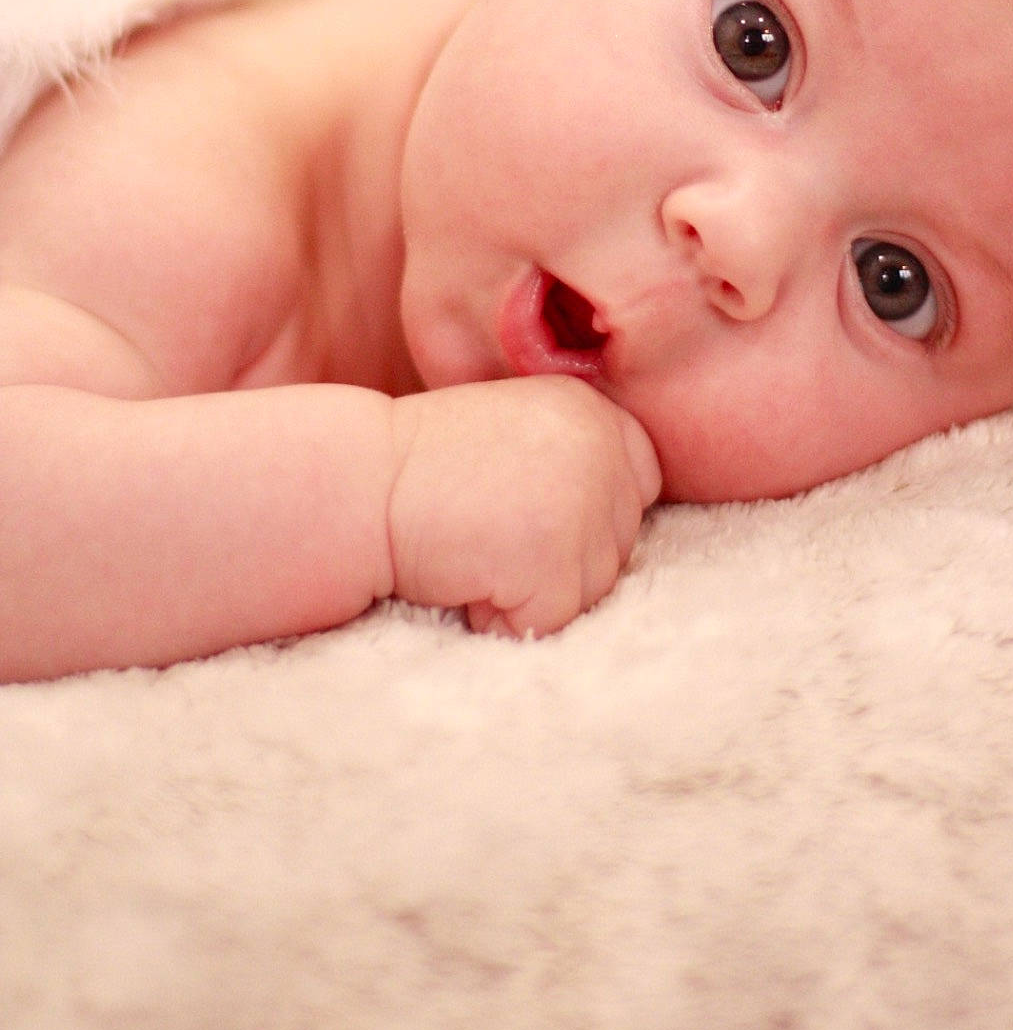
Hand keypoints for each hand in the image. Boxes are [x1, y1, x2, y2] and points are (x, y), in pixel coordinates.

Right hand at [386, 375, 661, 637]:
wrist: (354, 486)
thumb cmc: (421, 468)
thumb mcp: (514, 429)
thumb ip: (572, 454)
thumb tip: (624, 515)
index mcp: (591, 409)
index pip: (640, 477)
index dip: (594, 511)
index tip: (536, 513)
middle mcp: (599, 448)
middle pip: (621, 542)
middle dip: (560, 557)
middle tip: (487, 529)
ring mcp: (582, 503)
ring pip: (591, 588)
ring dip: (531, 589)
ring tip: (473, 549)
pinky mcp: (553, 559)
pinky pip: (552, 620)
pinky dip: (505, 617)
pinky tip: (464, 577)